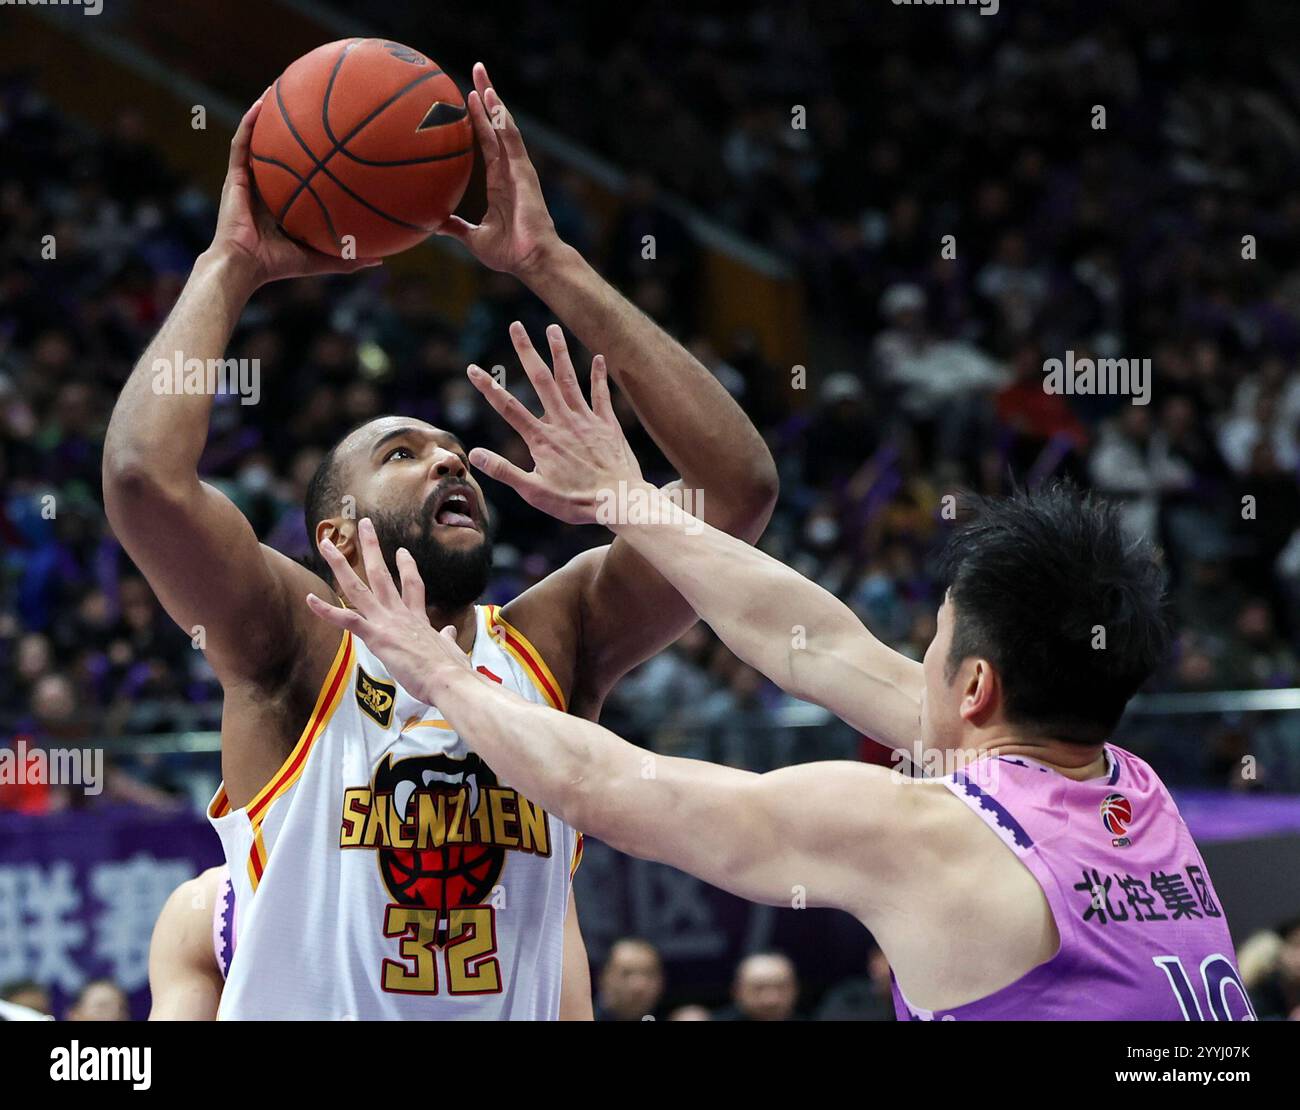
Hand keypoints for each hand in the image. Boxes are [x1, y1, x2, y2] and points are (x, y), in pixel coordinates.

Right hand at [209, 95, 382, 288]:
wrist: (245, 265)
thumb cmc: (279, 265)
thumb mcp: (321, 257)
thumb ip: (348, 257)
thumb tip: (381, 259)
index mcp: (283, 200)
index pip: (298, 170)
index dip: (311, 153)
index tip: (331, 135)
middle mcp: (266, 186)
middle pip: (279, 148)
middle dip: (290, 124)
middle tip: (308, 101)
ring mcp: (249, 179)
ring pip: (257, 138)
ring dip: (266, 112)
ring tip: (279, 86)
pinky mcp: (235, 177)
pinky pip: (241, 143)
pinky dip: (250, 122)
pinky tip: (261, 103)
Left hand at [305, 518, 471, 703]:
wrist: (447, 678)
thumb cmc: (450, 668)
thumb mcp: (450, 648)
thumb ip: (445, 638)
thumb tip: (447, 631)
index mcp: (418, 618)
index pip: (412, 585)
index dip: (406, 566)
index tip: (401, 551)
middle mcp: (399, 613)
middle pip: (382, 573)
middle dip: (371, 547)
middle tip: (364, 524)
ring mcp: (386, 622)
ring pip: (358, 586)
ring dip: (340, 564)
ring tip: (326, 543)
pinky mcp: (376, 636)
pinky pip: (346, 619)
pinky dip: (326, 610)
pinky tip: (309, 599)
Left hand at [435, 62, 562, 277]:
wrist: (530, 260)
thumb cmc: (509, 253)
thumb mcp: (474, 239)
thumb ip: (456, 227)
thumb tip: (435, 225)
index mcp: (499, 183)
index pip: (487, 143)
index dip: (477, 121)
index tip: (466, 101)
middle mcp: (509, 170)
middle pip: (495, 126)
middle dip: (485, 99)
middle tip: (474, 71)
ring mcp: (517, 167)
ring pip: (503, 124)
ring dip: (492, 98)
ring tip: (481, 74)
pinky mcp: (523, 170)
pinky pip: (510, 137)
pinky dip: (501, 116)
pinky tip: (491, 96)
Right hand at [466, 322, 644, 524]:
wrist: (619, 501)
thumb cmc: (576, 502)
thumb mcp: (534, 492)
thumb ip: (504, 471)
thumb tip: (475, 454)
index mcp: (542, 439)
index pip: (508, 408)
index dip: (488, 388)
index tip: (472, 369)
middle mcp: (563, 422)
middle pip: (540, 380)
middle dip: (526, 351)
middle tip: (516, 326)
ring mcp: (586, 420)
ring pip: (570, 379)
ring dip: (560, 352)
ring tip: (552, 328)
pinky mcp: (608, 424)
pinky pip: (601, 394)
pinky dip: (599, 376)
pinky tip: (599, 357)